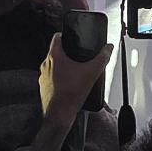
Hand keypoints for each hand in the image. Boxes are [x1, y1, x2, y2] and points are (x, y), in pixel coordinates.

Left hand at [35, 32, 113, 150]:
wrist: (59, 115)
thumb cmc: (71, 94)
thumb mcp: (92, 73)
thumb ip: (102, 58)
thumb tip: (108, 48)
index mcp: (54, 57)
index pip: (56, 37)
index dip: (65, 35)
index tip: (71, 37)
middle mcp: (45, 65)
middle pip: (56, 52)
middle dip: (67, 53)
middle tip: (78, 56)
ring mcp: (43, 77)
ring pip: (53, 66)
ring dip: (63, 67)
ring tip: (75, 72)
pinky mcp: (43, 87)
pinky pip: (51, 78)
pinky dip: (59, 79)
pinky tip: (70, 85)